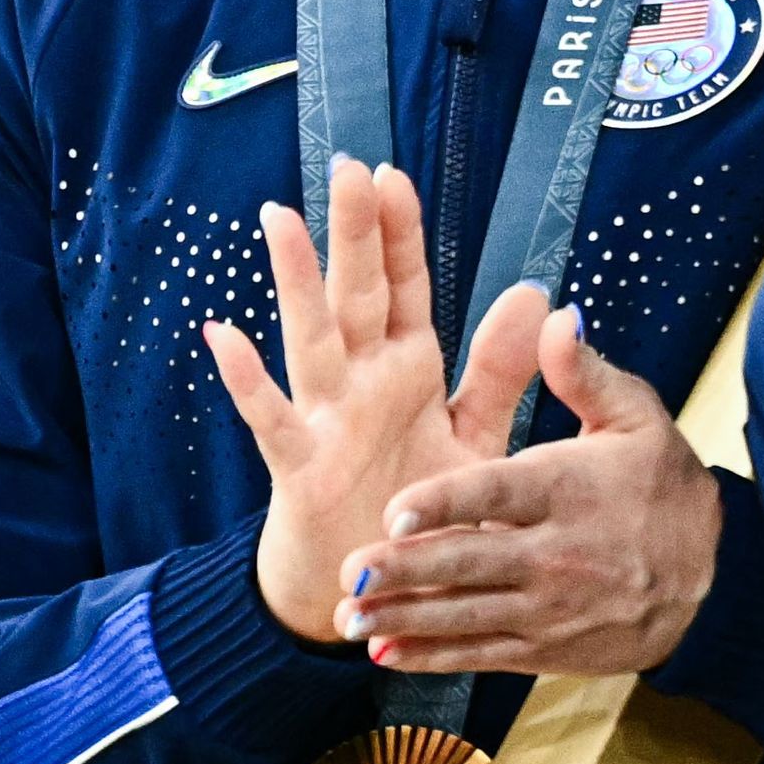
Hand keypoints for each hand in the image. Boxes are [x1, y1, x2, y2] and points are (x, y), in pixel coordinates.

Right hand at [203, 158, 548, 644]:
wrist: (366, 596)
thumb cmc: (418, 512)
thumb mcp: (473, 439)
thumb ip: (500, 372)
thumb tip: (537, 294)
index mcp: (407, 370)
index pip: (403, 287)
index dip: (398, 234)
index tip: (392, 173)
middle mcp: (363, 382)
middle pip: (357, 295)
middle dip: (354, 233)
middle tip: (346, 167)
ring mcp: (327, 418)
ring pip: (312, 337)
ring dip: (297, 280)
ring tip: (279, 218)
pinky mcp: (300, 465)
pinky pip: (272, 417)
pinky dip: (248, 380)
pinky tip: (225, 335)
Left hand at [328, 307, 720, 676]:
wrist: (712, 578)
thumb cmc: (661, 483)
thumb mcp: (638, 417)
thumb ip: (584, 372)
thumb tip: (554, 317)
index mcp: (569, 489)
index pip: (499, 494)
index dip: (446, 503)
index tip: (395, 509)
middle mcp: (558, 554)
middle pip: (472, 562)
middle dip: (407, 569)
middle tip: (350, 568)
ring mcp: (552, 609)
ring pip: (467, 617)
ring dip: (405, 619)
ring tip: (347, 618)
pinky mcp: (549, 649)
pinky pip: (483, 655)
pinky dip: (433, 656)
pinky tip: (385, 652)